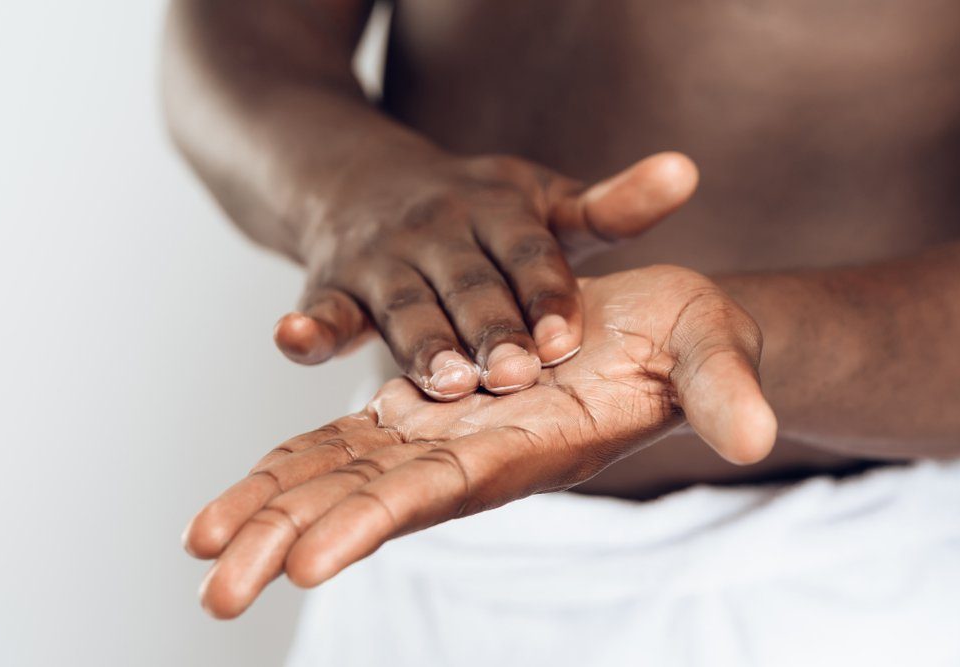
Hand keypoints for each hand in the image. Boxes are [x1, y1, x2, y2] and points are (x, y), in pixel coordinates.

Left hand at [187, 265, 777, 617]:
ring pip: (345, 472)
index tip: (309, 560)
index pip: (443, 489)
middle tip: (213, 587)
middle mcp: (476, 452)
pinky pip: (351, 436)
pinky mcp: (432, 405)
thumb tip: (759, 436)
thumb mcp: (713, 346)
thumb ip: (727, 390)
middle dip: (293, 536)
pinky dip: (298, 461)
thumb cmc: (690, 343)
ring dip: (274, 507)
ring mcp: (447, 432)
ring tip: (200, 546)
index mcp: (531, 444)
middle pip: (371, 498)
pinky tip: (248, 487)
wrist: (658, 329)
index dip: (377, 519)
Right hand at [275, 151, 697, 399]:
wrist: (364, 180)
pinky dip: (307, 327)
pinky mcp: (331, 282)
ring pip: (404, 307)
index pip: (530, 255)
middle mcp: (439, 231)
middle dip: (490, 330)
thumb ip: (610, 206)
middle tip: (514, 376)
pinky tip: (293, 343)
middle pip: (470, 286)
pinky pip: (321, 307)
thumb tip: (688, 173)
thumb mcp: (541, 199)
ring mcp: (381, 256)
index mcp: (499, 210)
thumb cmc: (475, 209)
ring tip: (442, 384)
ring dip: (419, 342)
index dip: (546, 297)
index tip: (566, 342)